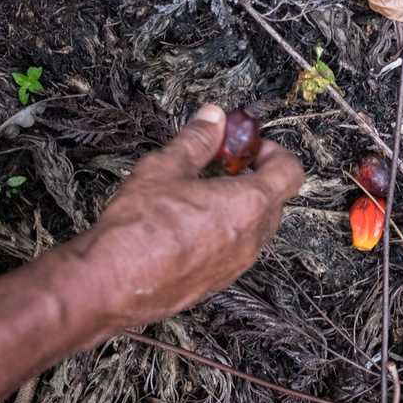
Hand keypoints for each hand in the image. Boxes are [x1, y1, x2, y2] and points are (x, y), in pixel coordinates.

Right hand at [52, 103, 303, 335]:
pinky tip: (187, 227)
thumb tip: (213, 118)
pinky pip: (233, 252)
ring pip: (254, 230)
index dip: (274, 153)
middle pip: (275, 202)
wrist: (113, 283)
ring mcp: (236, 265)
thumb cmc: (140, 227)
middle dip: (255, 179)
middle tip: (220, 168)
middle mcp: (251, 238)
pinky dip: (223, 235)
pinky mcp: (217, 283)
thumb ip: (196, 140)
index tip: (247, 147)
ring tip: (199, 197)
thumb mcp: (165, 169)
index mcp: (249, 204)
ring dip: (238, 209)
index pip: (290, 172)